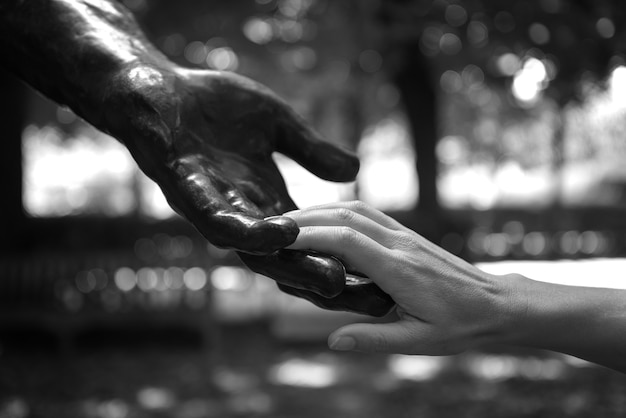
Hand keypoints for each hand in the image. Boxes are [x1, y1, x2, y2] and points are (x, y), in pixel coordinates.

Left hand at [100, 63, 389, 306]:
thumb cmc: (216, 105)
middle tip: (368, 298)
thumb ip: (310, 150)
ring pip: (253, 248)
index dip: (340, 259)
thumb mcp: (277, 124)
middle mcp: (242, 213)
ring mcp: (213, 206)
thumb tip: (353, 172)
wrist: (157, 89)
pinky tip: (280, 232)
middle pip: (287, 257)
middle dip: (324, 276)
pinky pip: (217, 217)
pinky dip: (248, 230)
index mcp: (265, 200)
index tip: (382, 279)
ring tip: (332, 278)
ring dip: (292, 264)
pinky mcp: (184, 189)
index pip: (307, 239)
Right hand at [285, 201, 513, 353]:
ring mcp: (404, 235)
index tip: (281, 237)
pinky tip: (324, 221)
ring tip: (291, 221)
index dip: (310, 235)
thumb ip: (374, 339)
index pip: (346, 241)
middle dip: (306, 217)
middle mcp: (400, 244)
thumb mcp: (419, 341)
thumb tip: (333, 341)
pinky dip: (339, 212)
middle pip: (345, 216)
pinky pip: (367, 214)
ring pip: (355, 209)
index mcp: (400, 270)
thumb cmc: (461, 325)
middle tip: (273, 227)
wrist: (497, 304)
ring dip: (321, 209)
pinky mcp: (407, 235)